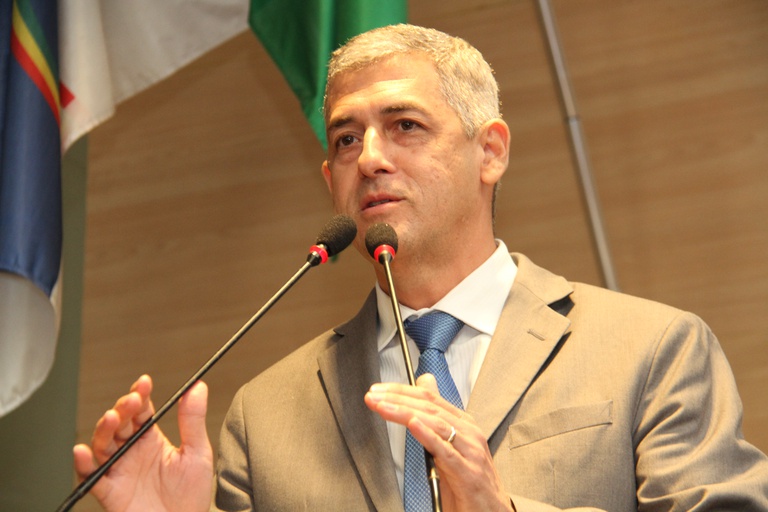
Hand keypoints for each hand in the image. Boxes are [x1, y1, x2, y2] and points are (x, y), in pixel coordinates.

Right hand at [72, 375, 212, 511]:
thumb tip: (197, 387)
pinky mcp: (110, 492)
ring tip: (111, 417)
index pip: (142, 411)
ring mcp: (119, 470)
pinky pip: (91, 478)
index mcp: (151, 440)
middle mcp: (132, 452)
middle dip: (123, 409)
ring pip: (103, 445)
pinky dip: (82, 465)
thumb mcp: (197, 454)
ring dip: (104, 429)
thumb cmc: (190, 496)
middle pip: (119, 423)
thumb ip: (193, 421)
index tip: (144, 383)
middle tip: (132, 400)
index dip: (140, 395)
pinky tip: (82, 452)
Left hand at [365, 374, 512, 511]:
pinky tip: (413, 424)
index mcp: (463, 424)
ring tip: (383, 407)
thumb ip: (436, 414)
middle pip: (429, 407)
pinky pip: (446, 451)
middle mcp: (469, 433)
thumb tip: (424, 382)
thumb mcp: (450, 444)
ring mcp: (470, 451)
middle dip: (397, 399)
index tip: (378, 390)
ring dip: (404, 412)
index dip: (401, 391)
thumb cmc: (468, 480)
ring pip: (435, 423)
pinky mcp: (468, 473)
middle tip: (373, 396)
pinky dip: (428, 435)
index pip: (429, 397)